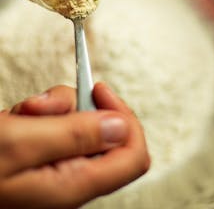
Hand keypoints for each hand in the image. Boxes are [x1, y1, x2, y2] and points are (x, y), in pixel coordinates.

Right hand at [0, 83, 149, 208]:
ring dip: (53, 108)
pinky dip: (42, 113)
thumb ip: (75, 136)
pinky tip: (19, 118)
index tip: (99, 91)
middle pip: (105, 131)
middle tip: (44, 104)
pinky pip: (59, 124)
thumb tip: (121, 126)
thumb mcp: (21, 143)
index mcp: (76, 183)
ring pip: (80, 122)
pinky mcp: (46, 154)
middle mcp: (73, 178)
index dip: (124, 118)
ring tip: (23, 113)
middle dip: (77, 107)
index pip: (133, 155)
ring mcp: (60, 166)